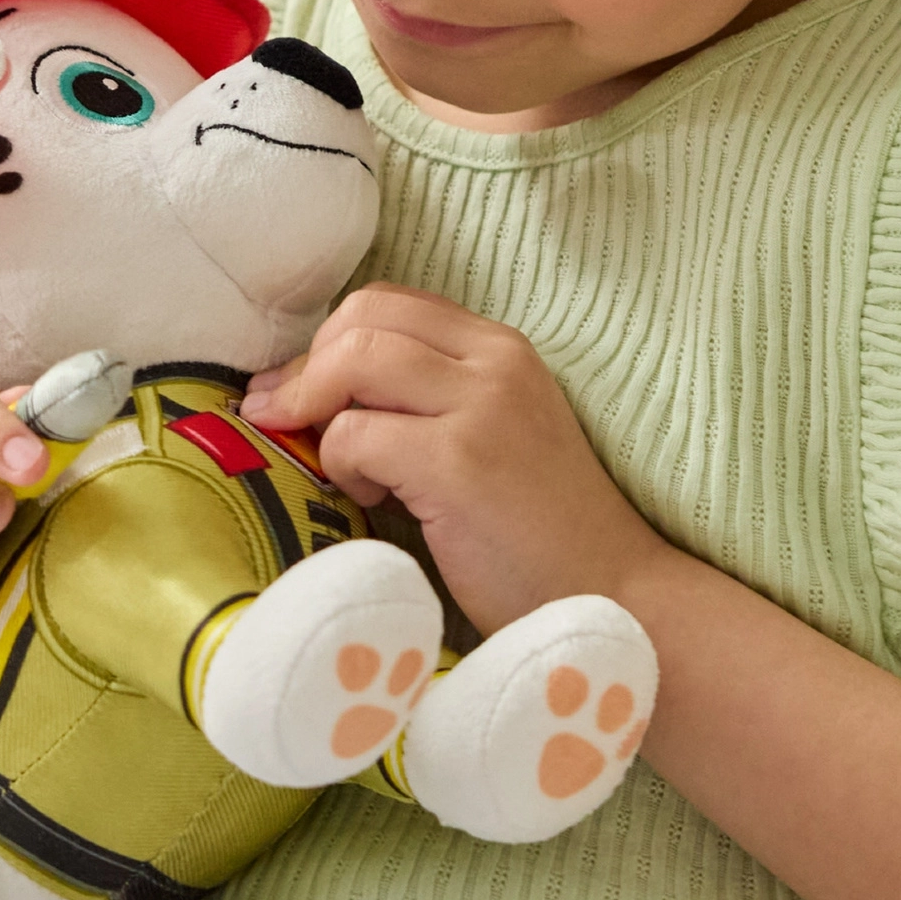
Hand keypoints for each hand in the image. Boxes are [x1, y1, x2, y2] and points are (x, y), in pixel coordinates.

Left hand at [239, 285, 667, 634]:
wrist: (613, 598)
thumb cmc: (537, 535)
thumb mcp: (490, 435)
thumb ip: (426, 397)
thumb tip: (313, 389)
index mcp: (501, 348)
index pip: (388, 301)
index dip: (329, 340)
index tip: (301, 392)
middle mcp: (495, 361)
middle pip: (362, 318)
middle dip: (307, 370)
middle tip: (287, 424)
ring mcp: (480, 407)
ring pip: (352, 360)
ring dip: (319, 413)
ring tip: (344, 468)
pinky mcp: (459, 461)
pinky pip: (356, 434)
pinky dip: (343, 466)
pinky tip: (376, 500)